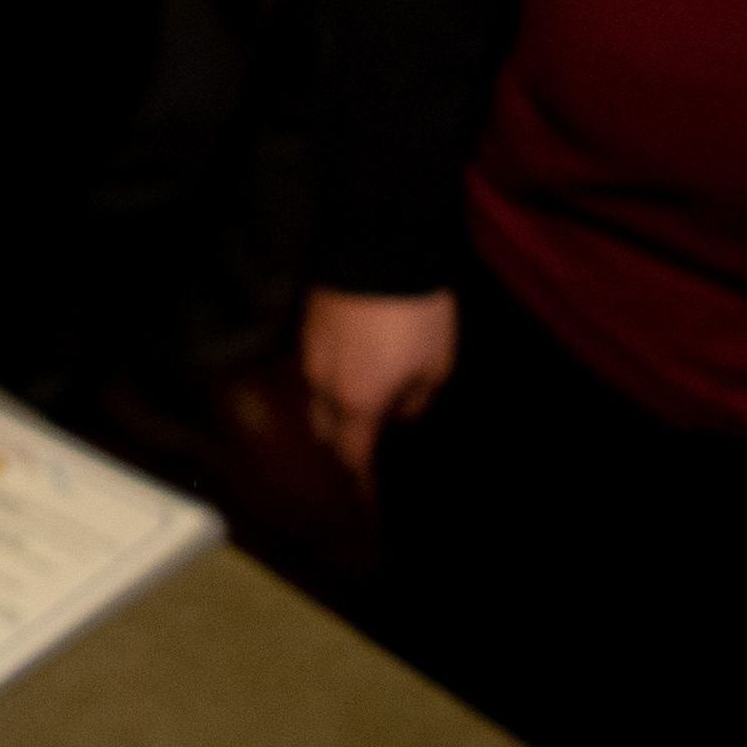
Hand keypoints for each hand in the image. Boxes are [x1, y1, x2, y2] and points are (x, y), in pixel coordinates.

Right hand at [303, 286, 456, 490]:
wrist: (378, 246)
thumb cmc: (415, 312)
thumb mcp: (438, 361)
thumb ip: (420, 397)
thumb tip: (403, 413)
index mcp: (359, 402)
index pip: (352, 455)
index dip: (360, 481)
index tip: (367, 500)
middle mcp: (325, 384)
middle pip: (325, 430)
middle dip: (343, 444)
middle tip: (366, 447)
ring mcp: (311, 352)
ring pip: (317, 396)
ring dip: (336, 408)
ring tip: (361, 403)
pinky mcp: (308, 325)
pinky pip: (317, 365)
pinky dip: (332, 376)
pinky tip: (353, 365)